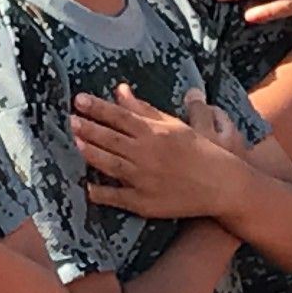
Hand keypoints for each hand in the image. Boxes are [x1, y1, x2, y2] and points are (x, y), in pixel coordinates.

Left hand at [72, 84, 240, 218]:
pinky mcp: (145, 203)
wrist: (221, 185)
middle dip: (88, 128)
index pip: (120, 116)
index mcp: (155, 133)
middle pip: (111, 139)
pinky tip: (87, 185)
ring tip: (76, 142)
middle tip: (70, 120)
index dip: (97, 108)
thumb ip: (143, 109)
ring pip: (110, 165)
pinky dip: (101, 192)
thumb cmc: (198, 150)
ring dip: (91, 153)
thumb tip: (120, 89)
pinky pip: (117, 197)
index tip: (79, 100)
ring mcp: (145, 180)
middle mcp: (148, 155)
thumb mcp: (173, 125)